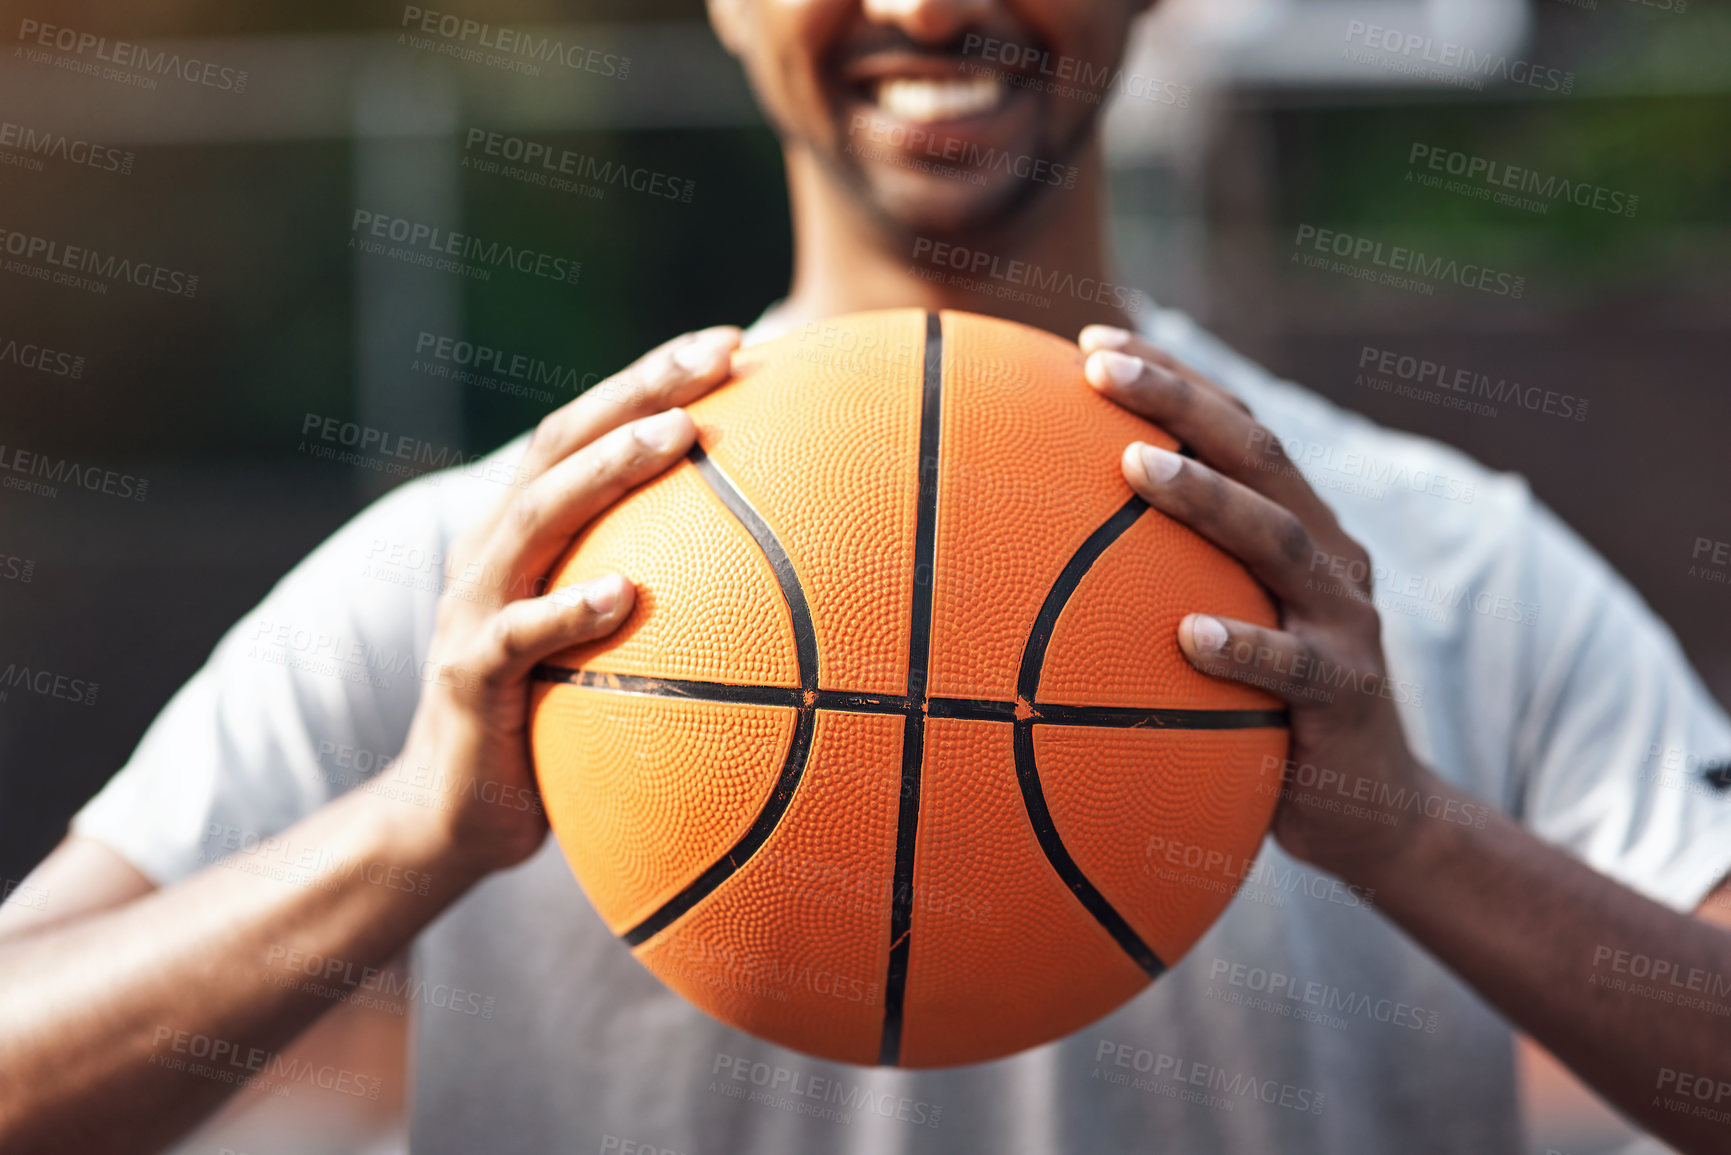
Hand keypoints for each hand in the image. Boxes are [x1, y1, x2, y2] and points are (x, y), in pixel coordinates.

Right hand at [396, 325, 742, 877]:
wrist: (453, 815)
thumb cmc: (550, 723)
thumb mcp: (604, 645)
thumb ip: (658, 592)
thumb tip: (784, 573)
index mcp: (526, 531)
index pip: (590, 428)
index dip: (653, 376)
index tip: (738, 340)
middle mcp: (493, 549)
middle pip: (563, 442)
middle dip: (641, 388)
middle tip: (720, 354)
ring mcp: (473, 607)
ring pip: (538, 516)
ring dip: (609, 469)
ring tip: (679, 435)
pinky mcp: (467, 675)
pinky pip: (520, 635)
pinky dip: (570, 610)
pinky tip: (626, 594)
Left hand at [1077, 325, 1437, 882]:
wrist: (1371, 809)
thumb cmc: (1266, 709)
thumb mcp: (1219, 629)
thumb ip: (1162, 583)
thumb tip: (1035, 549)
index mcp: (1297, 528)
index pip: (1237, 429)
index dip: (1173, 378)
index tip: (1092, 342)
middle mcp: (1328, 558)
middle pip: (1261, 456)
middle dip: (1180, 402)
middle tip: (1101, 368)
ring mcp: (1344, 623)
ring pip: (1281, 542)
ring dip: (1208, 499)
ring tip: (1136, 468)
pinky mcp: (1348, 696)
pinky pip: (1292, 669)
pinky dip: (1245, 646)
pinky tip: (1190, 635)